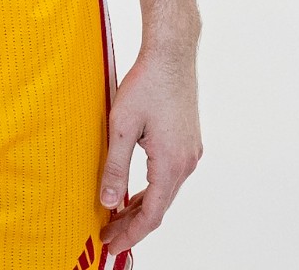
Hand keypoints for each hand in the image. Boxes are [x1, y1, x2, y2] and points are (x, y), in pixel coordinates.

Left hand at [98, 47, 201, 254]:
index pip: (152, 214)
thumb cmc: (146, 84)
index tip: (112, 244)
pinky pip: (169, 175)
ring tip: (117, 216)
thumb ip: (115, 166)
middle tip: (108, 234)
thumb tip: (108, 201)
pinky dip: (152, 188)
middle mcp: (186, 162)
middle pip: (160, 206)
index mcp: (171, 163)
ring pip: (165, 191)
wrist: (171, 54)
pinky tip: (135, 189)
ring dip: (142, 206)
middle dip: (133, 224)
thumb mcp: (122, 126)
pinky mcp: (188, 141)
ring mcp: (190, 152)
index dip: (131, 233)